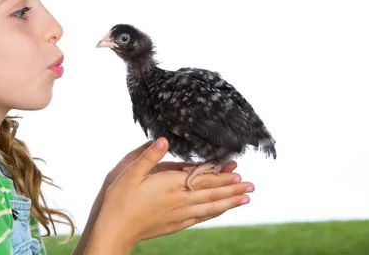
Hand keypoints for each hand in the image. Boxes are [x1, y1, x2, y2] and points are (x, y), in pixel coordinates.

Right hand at [89, 137, 253, 252]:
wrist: (116, 229)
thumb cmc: (120, 199)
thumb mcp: (130, 173)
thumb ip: (149, 156)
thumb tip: (164, 139)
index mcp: (170, 184)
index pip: (202, 176)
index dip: (220, 172)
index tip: (237, 168)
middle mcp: (180, 200)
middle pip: (212, 191)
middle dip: (233, 187)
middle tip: (252, 185)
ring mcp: (180, 214)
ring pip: (211, 206)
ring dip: (229, 201)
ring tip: (246, 198)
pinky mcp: (177, 224)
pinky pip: (202, 217)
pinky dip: (216, 213)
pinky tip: (221, 211)